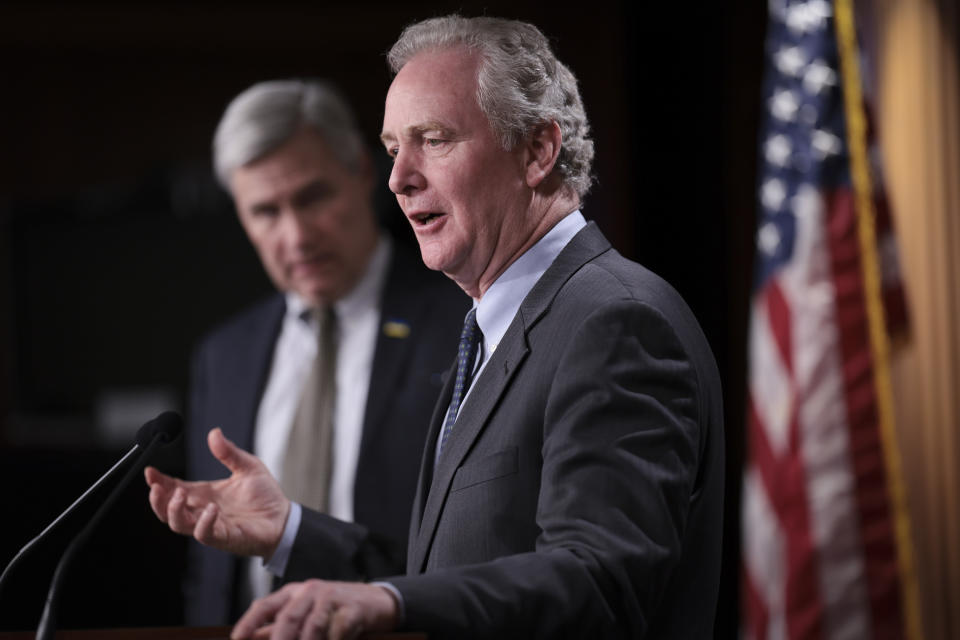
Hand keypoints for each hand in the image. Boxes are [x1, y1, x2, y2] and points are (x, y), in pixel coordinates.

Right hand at [144, 427, 290, 557]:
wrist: (284, 518)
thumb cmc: (264, 495)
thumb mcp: (247, 466)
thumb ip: (229, 452)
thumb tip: (214, 432)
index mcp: (204, 494)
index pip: (174, 488)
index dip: (159, 481)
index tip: (149, 471)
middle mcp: (202, 510)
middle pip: (167, 510)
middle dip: (157, 499)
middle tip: (156, 486)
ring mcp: (211, 525)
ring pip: (179, 524)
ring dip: (173, 510)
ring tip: (179, 494)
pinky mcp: (224, 537)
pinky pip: (205, 534)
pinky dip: (203, 523)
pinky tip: (211, 509)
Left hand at [231, 580, 398, 639]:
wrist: (375, 601)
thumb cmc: (333, 609)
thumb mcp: (304, 613)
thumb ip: (278, 625)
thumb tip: (253, 636)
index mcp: (293, 592)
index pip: (266, 605)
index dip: (249, 622)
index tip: (236, 639)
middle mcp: (310, 591)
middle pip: (289, 617)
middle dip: (280, 639)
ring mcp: (332, 598)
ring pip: (313, 626)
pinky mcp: (352, 610)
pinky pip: (338, 631)